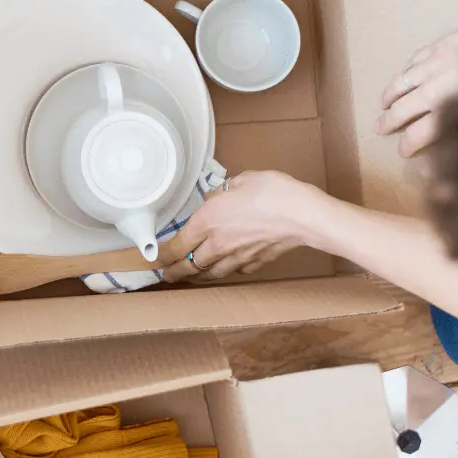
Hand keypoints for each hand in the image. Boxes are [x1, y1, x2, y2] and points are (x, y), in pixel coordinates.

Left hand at [162, 171, 322, 283]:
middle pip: (189, 266)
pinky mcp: (256, 262)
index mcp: (208, 220)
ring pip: (211, 273)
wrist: (303, 215)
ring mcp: (237, 256)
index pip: (176, 245)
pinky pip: (235, 270)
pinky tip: (226, 267)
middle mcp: (218, 243)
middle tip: (165, 275)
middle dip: (174, 273)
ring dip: (198, 275)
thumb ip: (222, 192)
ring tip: (190, 275)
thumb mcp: (240, 181)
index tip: (154, 258)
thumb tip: (216, 197)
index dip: (162, 255)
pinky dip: (227, 270)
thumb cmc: (272, 192)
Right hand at [377, 5, 457, 157]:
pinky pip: (418, 57)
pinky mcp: (446, 42)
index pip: (424, 130)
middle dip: (391, 119)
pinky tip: (404, 72)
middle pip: (407, 105)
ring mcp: (440, 60)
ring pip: (406, 79)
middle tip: (379, 128)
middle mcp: (441, 82)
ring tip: (382, 103)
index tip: (402, 152)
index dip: (410, 143)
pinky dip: (407, 68)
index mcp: (456, 103)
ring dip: (391, 92)